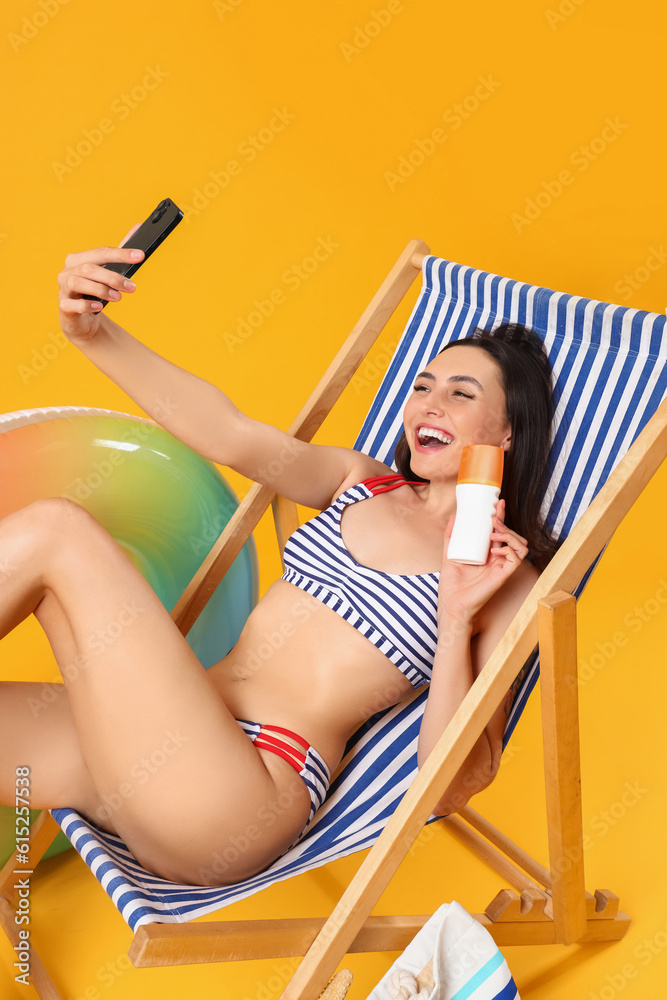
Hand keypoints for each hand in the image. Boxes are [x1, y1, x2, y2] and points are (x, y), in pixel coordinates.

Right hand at [57, 224, 143, 342]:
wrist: (80, 318)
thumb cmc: (93, 291)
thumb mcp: (107, 271)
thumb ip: (120, 252)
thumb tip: (139, 227)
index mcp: (78, 259)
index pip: (101, 252)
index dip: (121, 254)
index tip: (140, 256)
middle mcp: (68, 271)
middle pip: (90, 268)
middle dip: (113, 277)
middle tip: (132, 287)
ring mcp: (63, 289)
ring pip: (79, 283)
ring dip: (101, 290)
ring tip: (118, 298)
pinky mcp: (64, 307)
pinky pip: (72, 304)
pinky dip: (87, 306)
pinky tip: (99, 308)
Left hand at [437, 499, 528, 624]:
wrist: (451, 604)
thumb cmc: (452, 584)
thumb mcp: (449, 553)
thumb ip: (451, 536)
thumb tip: (454, 516)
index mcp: (488, 553)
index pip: (499, 531)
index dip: (501, 516)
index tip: (498, 502)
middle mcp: (498, 559)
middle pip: (513, 536)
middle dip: (505, 523)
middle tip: (493, 517)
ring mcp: (502, 567)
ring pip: (520, 546)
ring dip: (510, 535)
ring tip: (494, 532)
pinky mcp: (503, 575)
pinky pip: (516, 559)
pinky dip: (509, 550)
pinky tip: (495, 549)